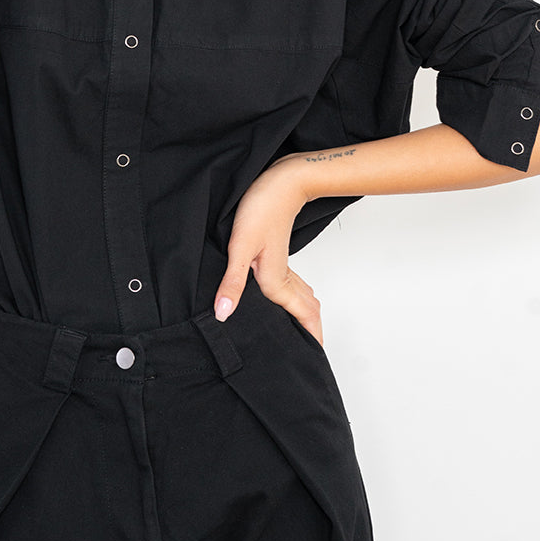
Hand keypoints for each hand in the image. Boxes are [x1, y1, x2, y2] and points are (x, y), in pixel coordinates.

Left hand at [212, 159, 323, 345]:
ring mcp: (284, 264)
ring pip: (302, 298)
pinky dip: (298, 300)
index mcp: (275, 280)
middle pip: (305, 311)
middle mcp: (283, 276)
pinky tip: (290, 301)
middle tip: (311, 355)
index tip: (316, 359)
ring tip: (305, 336)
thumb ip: (232, 282)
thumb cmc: (261, 208)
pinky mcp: (279, 254)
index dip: (310, 338)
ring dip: (305, 317)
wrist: (281, 181)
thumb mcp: (240, 246)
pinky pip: (294, 285)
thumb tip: (223, 314)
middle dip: (311, 333)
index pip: (299, 317)